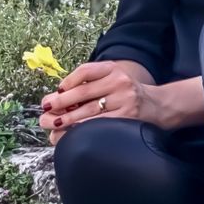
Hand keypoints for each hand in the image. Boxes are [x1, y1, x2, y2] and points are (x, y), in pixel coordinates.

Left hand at [39, 60, 164, 145]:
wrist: (157, 106)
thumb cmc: (127, 94)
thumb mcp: (112, 79)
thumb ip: (90, 83)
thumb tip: (57, 96)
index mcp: (113, 69)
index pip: (86, 71)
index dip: (68, 81)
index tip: (57, 91)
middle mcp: (119, 82)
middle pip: (83, 93)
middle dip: (60, 103)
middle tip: (46, 110)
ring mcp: (124, 101)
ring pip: (89, 111)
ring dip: (67, 119)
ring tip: (53, 124)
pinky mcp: (127, 118)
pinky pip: (99, 124)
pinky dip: (83, 129)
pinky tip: (72, 133)